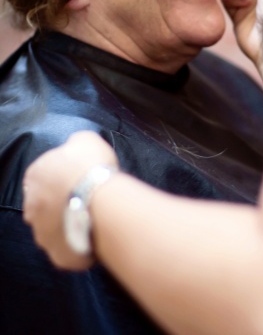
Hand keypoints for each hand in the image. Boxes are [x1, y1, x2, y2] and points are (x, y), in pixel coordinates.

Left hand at [22, 130, 118, 270]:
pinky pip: (69, 252)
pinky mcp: (57, 254)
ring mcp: (42, 234)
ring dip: (70, 226)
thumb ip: (75, 144)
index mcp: (35, 176)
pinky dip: (79, 247)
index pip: (42, 177)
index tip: (80, 180)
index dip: (62, 179)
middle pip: (45, 207)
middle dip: (62, 205)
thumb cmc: (91, 167)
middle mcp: (31, 207)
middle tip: (87, 201)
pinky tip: (95, 239)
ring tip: (93, 222)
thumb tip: (75, 146)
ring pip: (55, 231)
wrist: (99, 199)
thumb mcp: (86, 140)